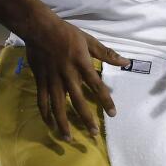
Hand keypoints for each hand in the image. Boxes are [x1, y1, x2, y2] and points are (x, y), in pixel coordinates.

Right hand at [26, 17, 127, 141]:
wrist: (39, 28)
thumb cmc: (67, 33)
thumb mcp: (89, 40)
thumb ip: (106, 54)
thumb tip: (126, 62)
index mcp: (81, 64)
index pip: (96, 85)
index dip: (105, 100)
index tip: (112, 114)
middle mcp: (67, 75)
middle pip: (77, 101)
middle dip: (86, 118)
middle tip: (93, 134)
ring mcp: (52, 80)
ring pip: (57, 106)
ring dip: (64, 123)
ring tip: (69, 138)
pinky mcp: (40, 81)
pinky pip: (42, 101)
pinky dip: (45, 114)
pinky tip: (50, 125)